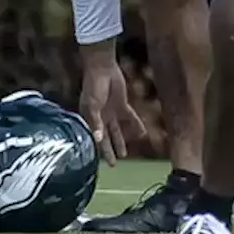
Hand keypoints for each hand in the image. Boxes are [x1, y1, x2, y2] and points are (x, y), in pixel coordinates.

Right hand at [78, 46, 146, 166]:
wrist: (102, 68)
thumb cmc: (94, 86)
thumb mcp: (92, 105)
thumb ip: (95, 122)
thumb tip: (98, 139)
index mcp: (91, 119)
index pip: (95, 138)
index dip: (98, 150)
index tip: (100, 163)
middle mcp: (101, 118)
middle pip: (106, 138)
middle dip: (109, 151)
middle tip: (112, 165)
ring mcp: (112, 112)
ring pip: (118, 131)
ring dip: (121, 141)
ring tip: (125, 154)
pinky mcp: (122, 105)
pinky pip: (130, 118)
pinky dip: (135, 126)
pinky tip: (142, 134)